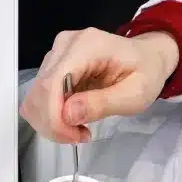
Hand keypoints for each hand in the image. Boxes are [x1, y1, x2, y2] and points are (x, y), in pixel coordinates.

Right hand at [20, 29, 179, 143]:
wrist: (147, 58)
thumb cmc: (146, 72)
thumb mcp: (135, 94)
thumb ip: (102, 104)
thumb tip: (68, 114)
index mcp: (87, 46)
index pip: (52, 83)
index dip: (54, 116)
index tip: (73, 136)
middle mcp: (65, 45)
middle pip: (39, 92)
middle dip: (52, 123)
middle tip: (78, 136)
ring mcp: (55, 54)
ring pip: (35, 97)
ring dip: (51, 121)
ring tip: (78, 127)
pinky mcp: (51, 65)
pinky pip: (39, 97)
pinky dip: (50, 115)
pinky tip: (71, 118)